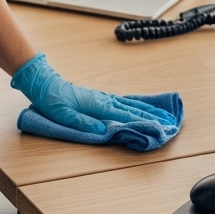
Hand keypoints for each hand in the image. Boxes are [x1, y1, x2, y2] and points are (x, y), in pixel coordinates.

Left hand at [11, 52, 176, 134]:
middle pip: (132, 109)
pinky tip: (141, 108)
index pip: (124, 116)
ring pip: (129, 104)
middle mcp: (103, 99)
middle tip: (169, 123)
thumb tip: (105, 131)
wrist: (44, 83)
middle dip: (151, 116)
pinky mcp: (100, 97)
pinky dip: (135, 105)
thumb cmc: (52, 100)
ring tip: (162, 115)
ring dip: (146, 110)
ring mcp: (103, 97)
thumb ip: (84, 123)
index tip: (159, 127)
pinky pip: (123, 102)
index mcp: (97, 105)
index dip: (142, 122)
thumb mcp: (64, 115)